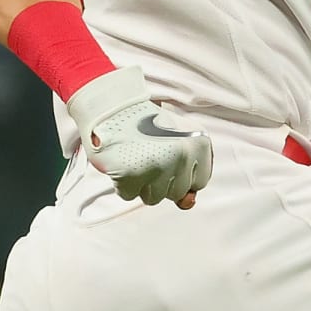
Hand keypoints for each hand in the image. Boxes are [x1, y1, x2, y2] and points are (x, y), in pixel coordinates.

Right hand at [65, 67, 211, 209]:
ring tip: (136, 156)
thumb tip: (188, 204)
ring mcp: (159, 164)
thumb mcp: (176, 142)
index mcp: (199, 143)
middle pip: (176, 193)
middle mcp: (183, 154)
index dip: (180, 173)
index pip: (199, 182)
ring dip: (141, 183)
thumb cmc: (145, 125)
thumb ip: (188, 175)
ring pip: (154, 198)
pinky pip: (129, 195)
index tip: (168, 155)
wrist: (111, 106)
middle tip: (148, 153)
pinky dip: (122, 183)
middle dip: (161, 180)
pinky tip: (122, 161)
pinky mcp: (133, 173)